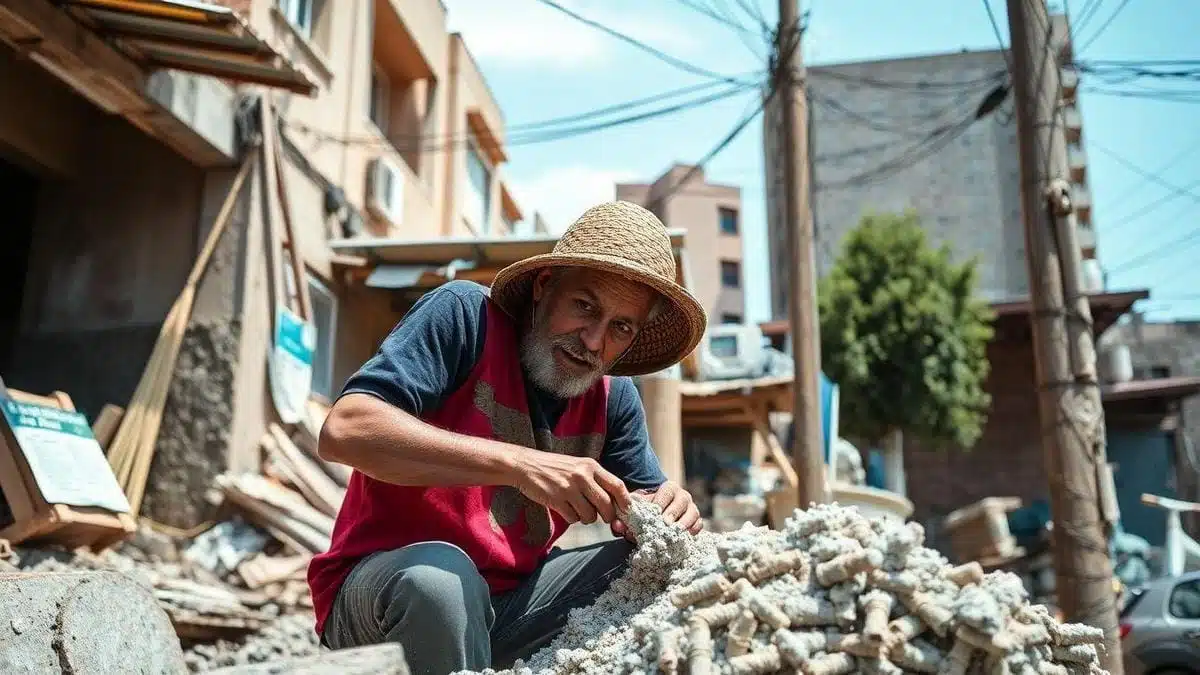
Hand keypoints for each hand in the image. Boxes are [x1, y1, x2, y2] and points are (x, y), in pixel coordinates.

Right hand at [511, 452, 629, 525]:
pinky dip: (572, 518)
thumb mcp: (578, 466)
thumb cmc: (555, 467)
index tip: (627, 510)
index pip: (617, 485)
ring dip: (586, 518)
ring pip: (590, 515)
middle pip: (606, 505)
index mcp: (591, 466)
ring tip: (577, 509)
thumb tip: (615, 501)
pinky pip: (573, 518)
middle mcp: (582, 476)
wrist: (526, 466)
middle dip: (607, 516)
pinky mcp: (556, 499)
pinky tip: (565, 509)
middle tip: (602, 517)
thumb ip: (596, 480)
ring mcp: (569, 488)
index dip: (625, 501)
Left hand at [610, 481, 701, 540]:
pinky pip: (699, 525)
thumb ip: (624, 516)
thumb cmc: (646, 510)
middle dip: (673, 513)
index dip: (661, 501)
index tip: (655, 511)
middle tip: (665, 523)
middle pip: (682, 502)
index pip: (667, 491)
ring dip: (684, 523)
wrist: (658, 516)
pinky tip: (684, 538)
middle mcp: (683, 497)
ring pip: (693, 513)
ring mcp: (692, 509)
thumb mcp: (635, 509)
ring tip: (675, 532)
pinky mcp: (697, 522)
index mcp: (669, 488)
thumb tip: (617, 526)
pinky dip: (693, 531)